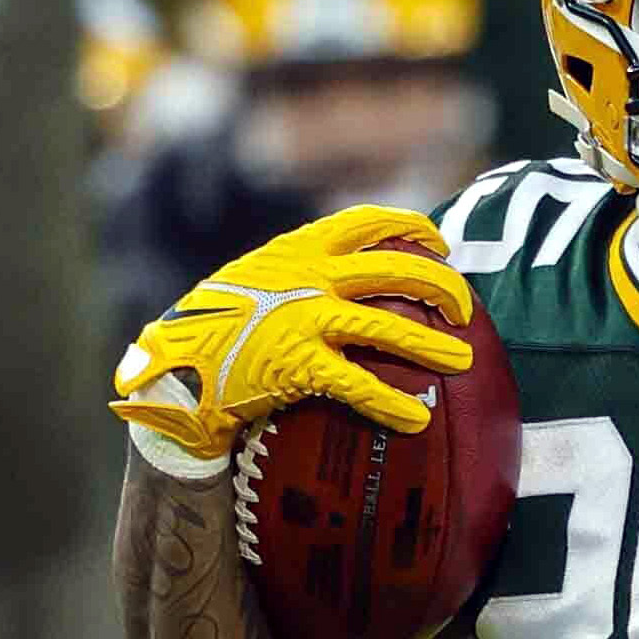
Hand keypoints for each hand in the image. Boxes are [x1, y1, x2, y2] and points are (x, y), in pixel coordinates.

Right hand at [108, 206, 475, 470]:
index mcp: (298, 249)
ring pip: (387, 326)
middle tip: (465, 310)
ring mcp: (304, 320)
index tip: (440, 243)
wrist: (173, 367)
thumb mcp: (255, 279)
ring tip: (464, 360)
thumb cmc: (215, 327)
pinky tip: (416, 417)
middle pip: (395, 269)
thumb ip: (298, 272)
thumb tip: (345, 277)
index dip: (413, 228)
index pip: (367, 221)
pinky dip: (393, 401)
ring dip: (432, 345)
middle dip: (441, 286)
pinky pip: (360, 384)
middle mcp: (307, 277)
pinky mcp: (297, 365)